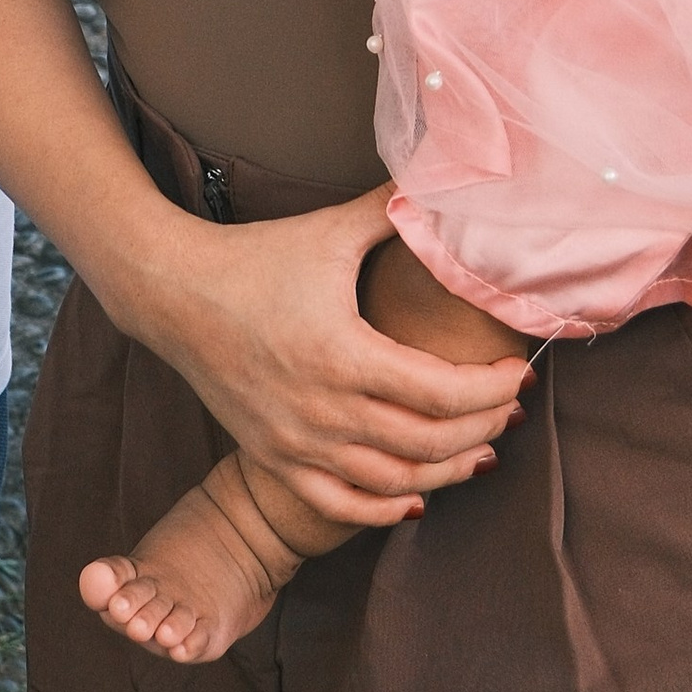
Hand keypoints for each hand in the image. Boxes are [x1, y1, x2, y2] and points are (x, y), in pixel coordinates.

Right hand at [121, 189, 530, 531]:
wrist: (173, 292)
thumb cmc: (255, 258)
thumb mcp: (328, 232)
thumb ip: (390, 212)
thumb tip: (445, 182)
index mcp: (342, 352)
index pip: (441, 392)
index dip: (491, 390)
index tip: (519, 373)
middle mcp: (321, 409)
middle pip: (426, 443)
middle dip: (483, 429)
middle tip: (512, 410)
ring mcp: (295, 442)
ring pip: (392, 483)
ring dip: (447, 474)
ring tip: (483, 452)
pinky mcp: (273, 458)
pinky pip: (338, 504)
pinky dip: (384, 510)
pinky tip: (416, 499)